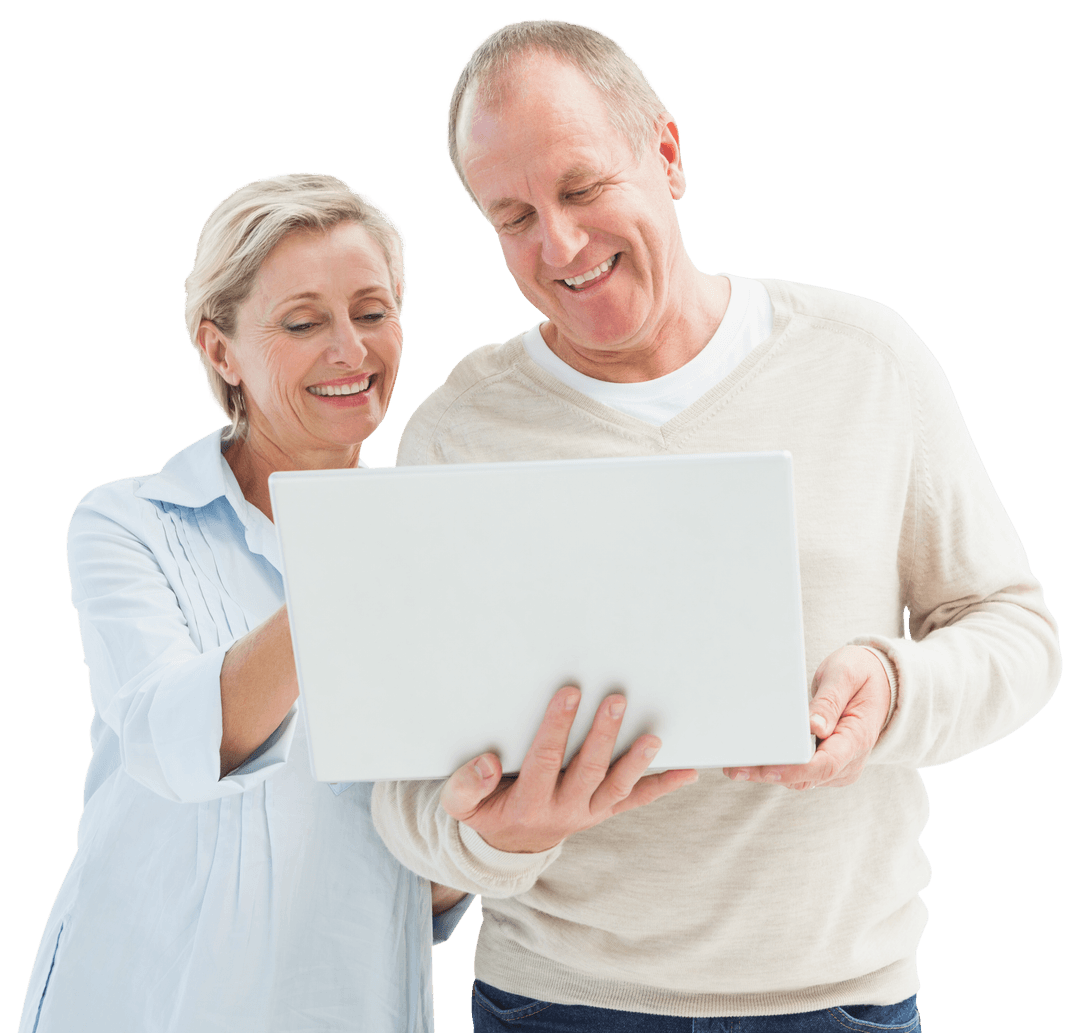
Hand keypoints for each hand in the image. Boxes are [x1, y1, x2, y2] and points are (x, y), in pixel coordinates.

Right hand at [440, 686, 697, 852]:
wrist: (509, 846)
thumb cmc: (487, 813)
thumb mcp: (461, 805)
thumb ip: (465, 784)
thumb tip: (486, 762)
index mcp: (529, 802)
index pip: (545, 759)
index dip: (557, 726)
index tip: (568, 694)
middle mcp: (564, 809)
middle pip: (588, 769)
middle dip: (603, 734)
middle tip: (616, 700)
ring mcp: (588, 811)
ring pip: (616, 787)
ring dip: (636, 761)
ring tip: (654, 737)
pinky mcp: (604, 811)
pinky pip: (636, 800)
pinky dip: (662, 787)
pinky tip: (687, 772)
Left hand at [724, 645, 890, 790]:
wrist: (878, 683)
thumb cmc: (861, 674)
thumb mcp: (846, 675)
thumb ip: (830, 701)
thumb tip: (815, 727)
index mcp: (858, 739)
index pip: (825, 765)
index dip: (794, 769)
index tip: (766, 767)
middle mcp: (849, 761)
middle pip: (806, 778)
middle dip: (769, 774)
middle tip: (734, 767)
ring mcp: (838, 767)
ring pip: (799, 780)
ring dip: (767, 774)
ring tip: (734, 765)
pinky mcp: (826, 765)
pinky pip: (799, 772)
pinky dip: (775, 767)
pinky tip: (751, 759)